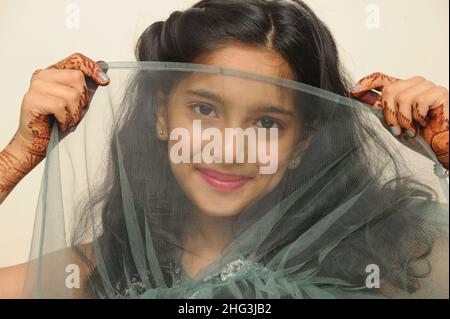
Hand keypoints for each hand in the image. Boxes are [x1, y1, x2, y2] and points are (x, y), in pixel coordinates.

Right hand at [0, 53, 108, 194]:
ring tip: (66, 120)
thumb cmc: (58, 122)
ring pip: (71, 94)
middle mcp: (43, 75)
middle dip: (82, 100)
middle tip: (73, 112)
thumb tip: (104, 73)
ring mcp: (36, 86)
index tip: (105, 81)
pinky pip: (61, 106)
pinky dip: (65, 119)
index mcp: (54, 72)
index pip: (76, 60)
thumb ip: (85, 86)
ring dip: (74, 113)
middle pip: (77, 77)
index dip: (92, 68)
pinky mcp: (32, 99)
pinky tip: (60, 123)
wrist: (37, 142)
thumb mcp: (76, 102)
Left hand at [349, 72, 448, 169]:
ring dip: (404, 119)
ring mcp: (427, 86)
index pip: (380, 78)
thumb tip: (355, 93)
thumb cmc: (418, 133)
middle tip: (397, 128)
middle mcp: (414, 83)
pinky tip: (424, 123)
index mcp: (401, 88)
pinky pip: (418, 102)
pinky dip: (418, 118)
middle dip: (389, 113)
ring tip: (411, 129)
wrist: (438, 144)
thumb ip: (377, 106)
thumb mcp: (391, 120)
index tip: (353, 91)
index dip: (366, 83)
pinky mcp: (439, 92)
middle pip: (389, 90)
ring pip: (402, 97)